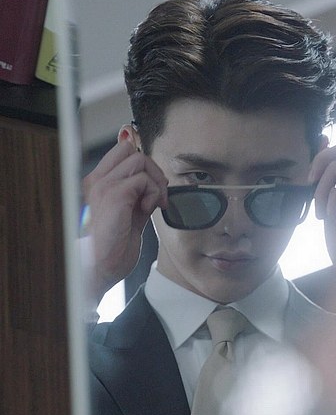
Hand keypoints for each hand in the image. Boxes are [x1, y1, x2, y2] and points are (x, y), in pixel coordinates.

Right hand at [82, 137, 167, 304]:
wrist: (101, 266)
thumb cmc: (116, 243)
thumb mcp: (131, 210)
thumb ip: (139, 191)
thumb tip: (155, 175)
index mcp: (99, 182)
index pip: (122, 149)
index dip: (145, 162)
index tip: (153, 184)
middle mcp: (98, 180)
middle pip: (132, 150)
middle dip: (152, 169)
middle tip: (158, 194)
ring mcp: (104, 185)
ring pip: (140, 159)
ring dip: (155, 182)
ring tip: (152, 203)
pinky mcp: (114, 195)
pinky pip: (144, 180)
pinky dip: (153, 193)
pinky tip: (147, 210)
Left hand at [308, 141, 335, 268]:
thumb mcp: (333, 216)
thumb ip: (326, 194)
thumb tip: (314, 172)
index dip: (326, 153)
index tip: (310, 172)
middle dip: (321, 158)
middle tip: (311, 182)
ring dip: (320, 190)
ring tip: (321, 214)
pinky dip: (328, 205)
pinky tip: (332, 221)